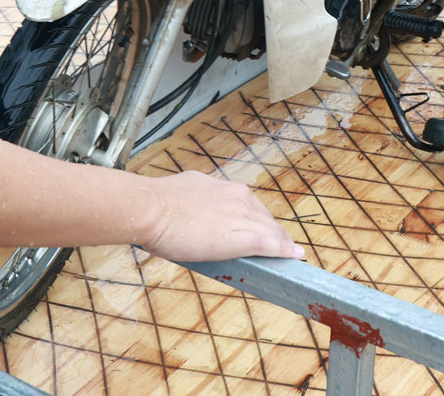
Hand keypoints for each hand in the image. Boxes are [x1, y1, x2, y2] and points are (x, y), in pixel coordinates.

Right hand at [136, 172, 305, 262]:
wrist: (149, 209)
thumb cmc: (156, 205)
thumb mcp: (184, 192)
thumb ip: (197, 201)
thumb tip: (194, 209)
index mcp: (222, 187)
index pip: (250, 205)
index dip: (258, 220)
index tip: (261, 230)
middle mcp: (237, 197)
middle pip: (264, 218)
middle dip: (273, 233)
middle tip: (279, 247)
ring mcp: (241, 216)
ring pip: (270, 230)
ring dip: (281, 242)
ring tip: (289, 253)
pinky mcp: (241, 237)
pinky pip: (269, 244)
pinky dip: (284, 250)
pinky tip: (294, 255)